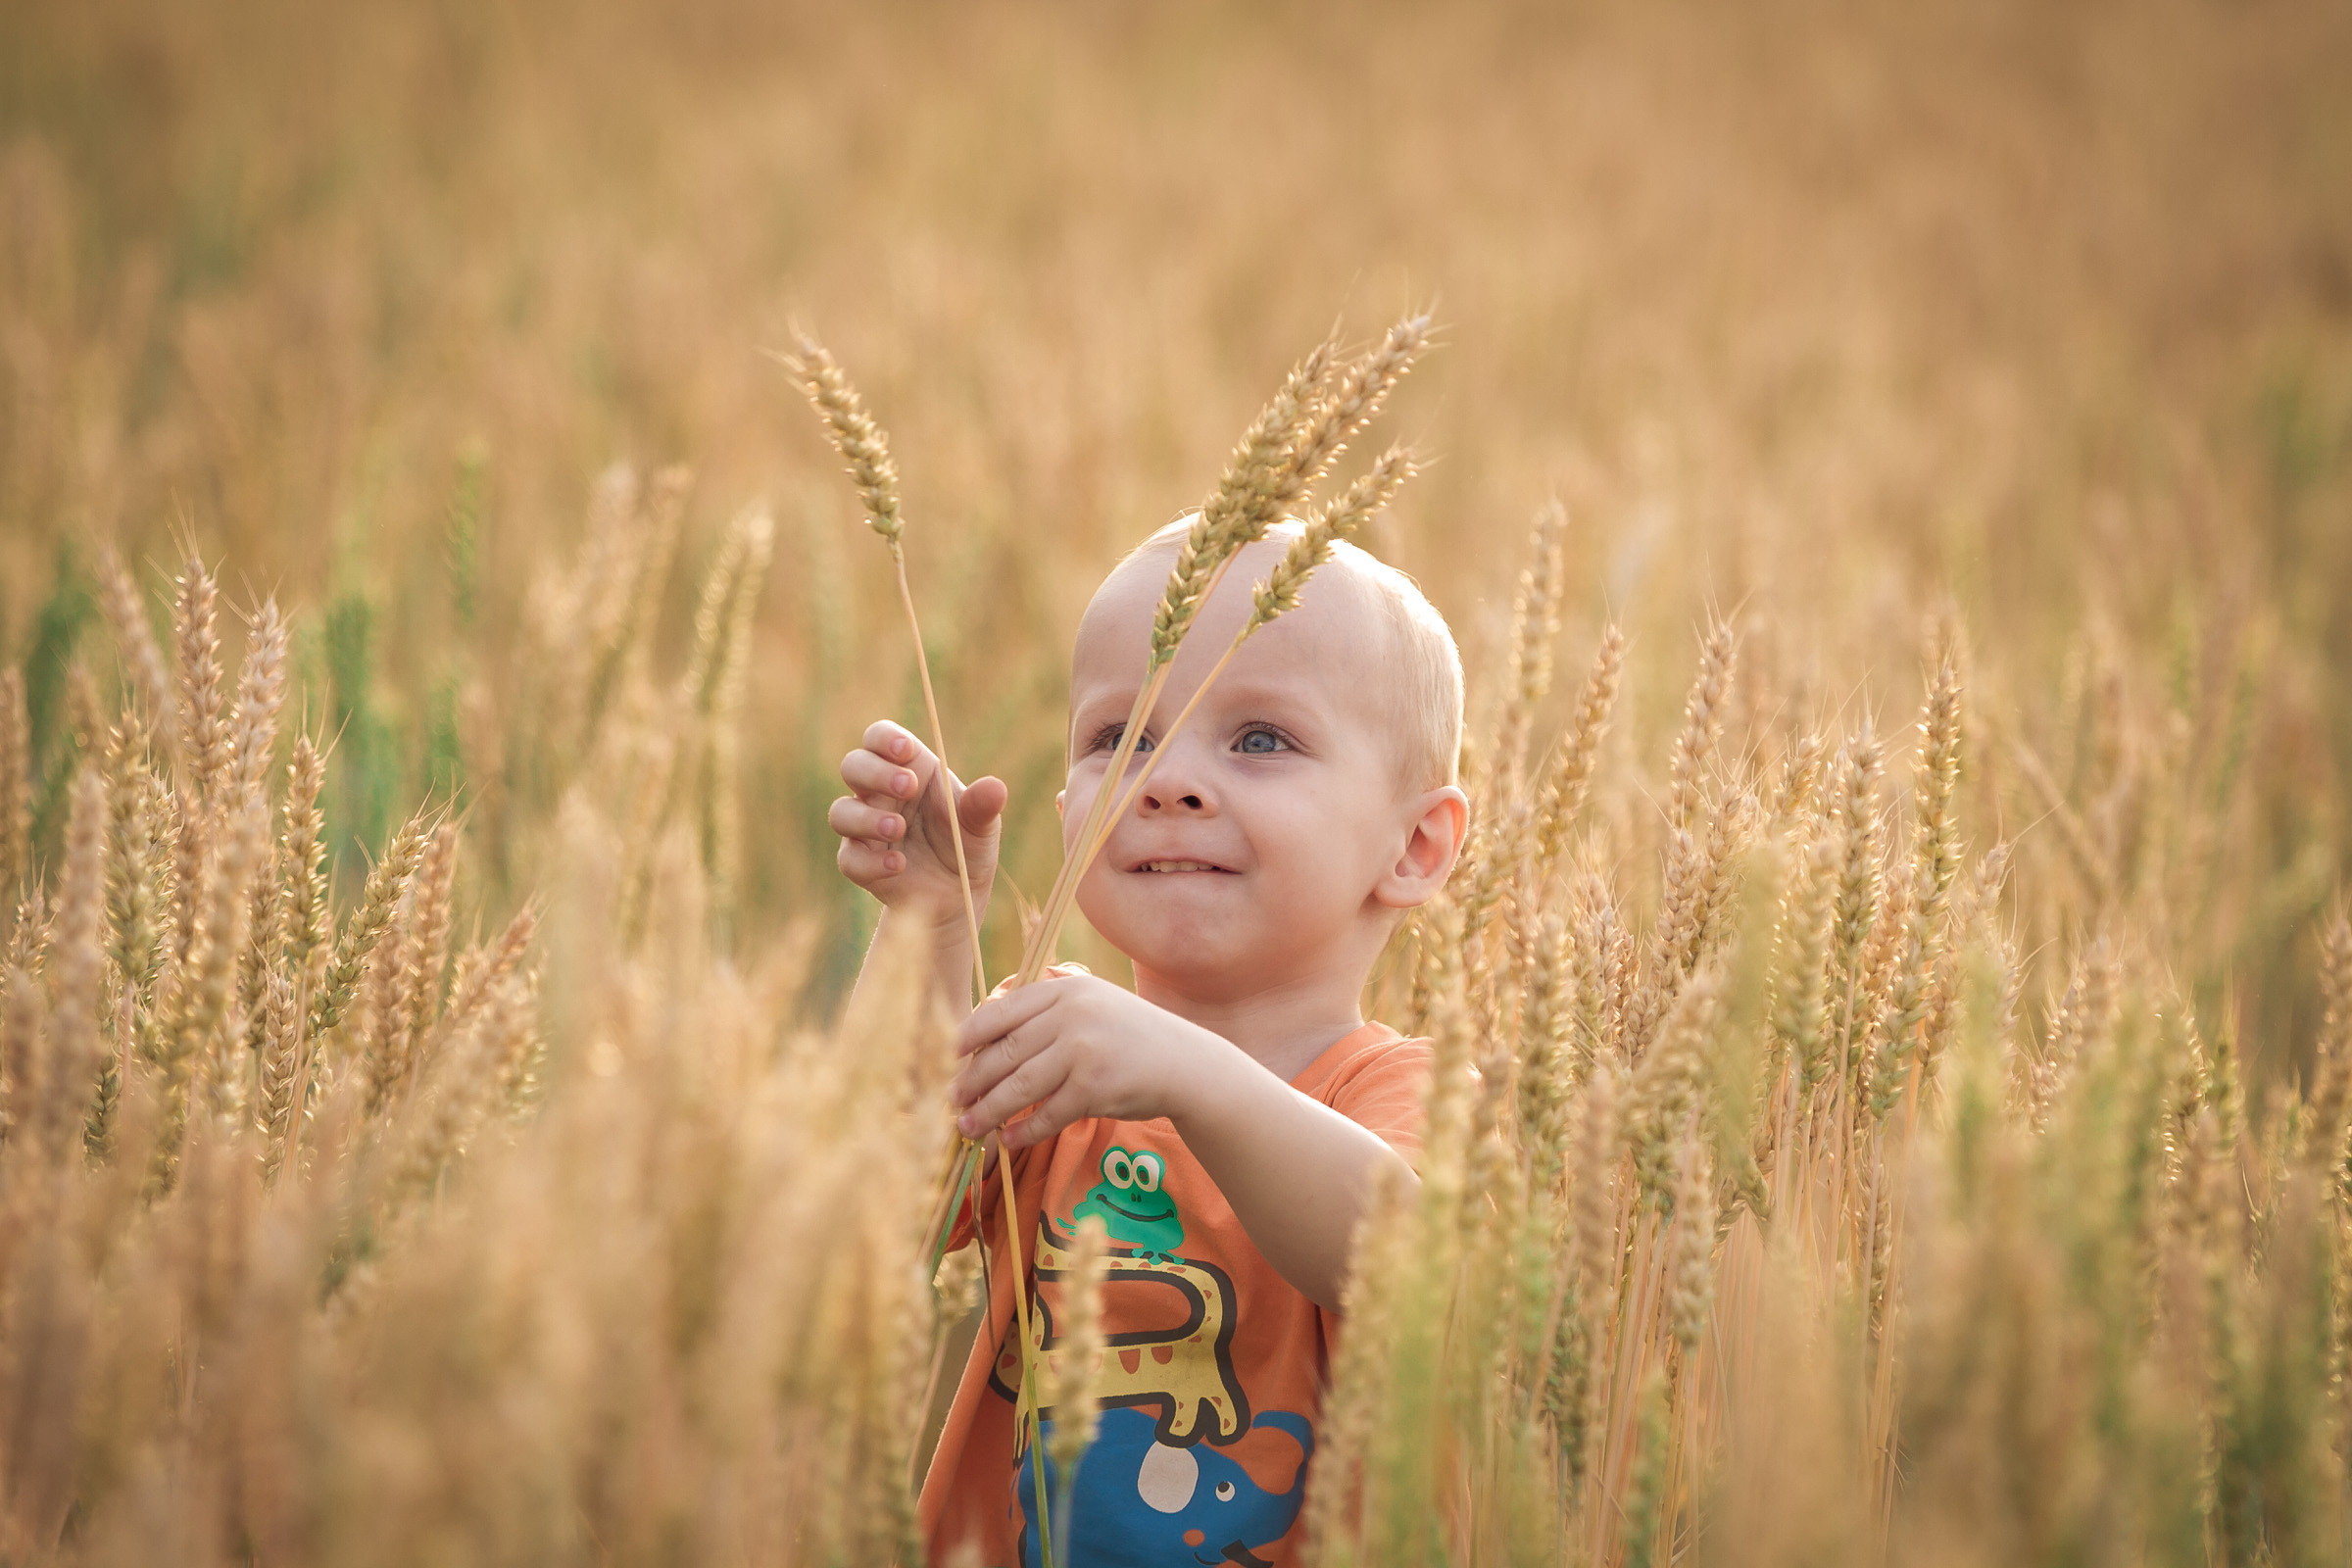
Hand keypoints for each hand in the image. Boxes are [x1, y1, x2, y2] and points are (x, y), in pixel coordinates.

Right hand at [830, 719, 1006, 926]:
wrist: (957, 895)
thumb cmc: (965, 845)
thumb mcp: (980, 826)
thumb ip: (981, 807)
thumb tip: (995, 788)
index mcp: (907, 769)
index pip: (880, 737)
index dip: (885, 739)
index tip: (906, 751)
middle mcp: (879, 794)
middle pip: (853, 766)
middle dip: (875, 773)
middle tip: (907, 787)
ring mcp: (864, 828)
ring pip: (841, 812)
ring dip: (866, 818)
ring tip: (897, 828)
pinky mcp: (859, 862)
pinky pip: (849, 858)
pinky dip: (871, 861)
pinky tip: (899, 864)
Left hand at [950, 971, 1235, 1147]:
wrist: (1186, 1064)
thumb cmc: (1130, 1037)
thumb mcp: (1091, 1005)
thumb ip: (1045, 1013)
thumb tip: (981, 1038)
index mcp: (1064, 989)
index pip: (1001, 1011)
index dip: (968, 1036)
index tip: (948, 1057)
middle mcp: (1071, 1015)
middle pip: (1004, 1052)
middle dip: (972, 1081)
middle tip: (952, 1101)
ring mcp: (1083, 1051)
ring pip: (1018, 1086)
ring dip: (988, 1111)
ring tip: (968, 1128)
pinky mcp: (1095, 1088)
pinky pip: (1046, 1114)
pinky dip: (1024, 1131)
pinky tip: (1009, 1141)